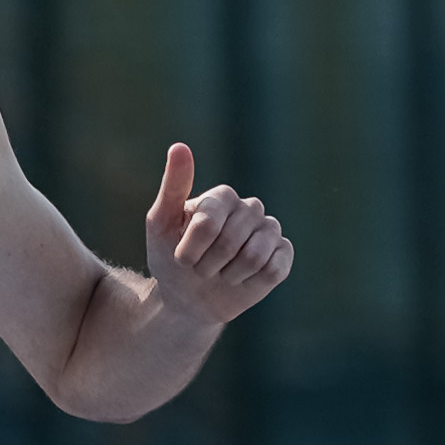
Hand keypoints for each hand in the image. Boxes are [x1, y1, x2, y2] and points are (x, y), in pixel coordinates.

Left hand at [144, 142, 291, 328]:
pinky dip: (251, 283)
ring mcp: (270, 230)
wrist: (189, 297)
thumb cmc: (172, 257)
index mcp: (223, 196)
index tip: (181, 258)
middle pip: (230, 242)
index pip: (207, 224)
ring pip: (254, 257)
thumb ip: (173, 186)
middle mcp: (250, 207)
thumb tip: (179, 147)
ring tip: (221, 273)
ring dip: (229, 275)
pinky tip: (242, 279)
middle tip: (202, 268)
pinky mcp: (284, 254)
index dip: (190, 251)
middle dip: (208, 265)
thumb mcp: (161, 224)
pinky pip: (273, 269)